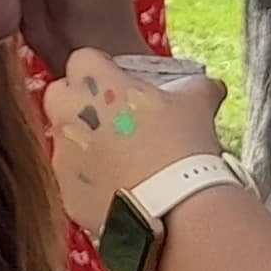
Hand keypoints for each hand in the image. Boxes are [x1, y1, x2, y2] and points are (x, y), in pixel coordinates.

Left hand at [42, 46, 224, 237]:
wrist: (175, 211)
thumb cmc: (183, 148)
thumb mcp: (197, 105)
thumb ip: (199, 87)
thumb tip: (211, 86)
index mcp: (96, 85)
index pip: (82, 59)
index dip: (101, 67)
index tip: (120, 81)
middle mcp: (69, 116)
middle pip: (59, 95)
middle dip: (78, 101)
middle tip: (111, 115)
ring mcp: (63, 158)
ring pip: (63, 139)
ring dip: (84, 142)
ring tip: (120, 158)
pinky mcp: (67, 194)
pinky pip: (72, 180)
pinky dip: (88, 181)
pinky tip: (119, 189)